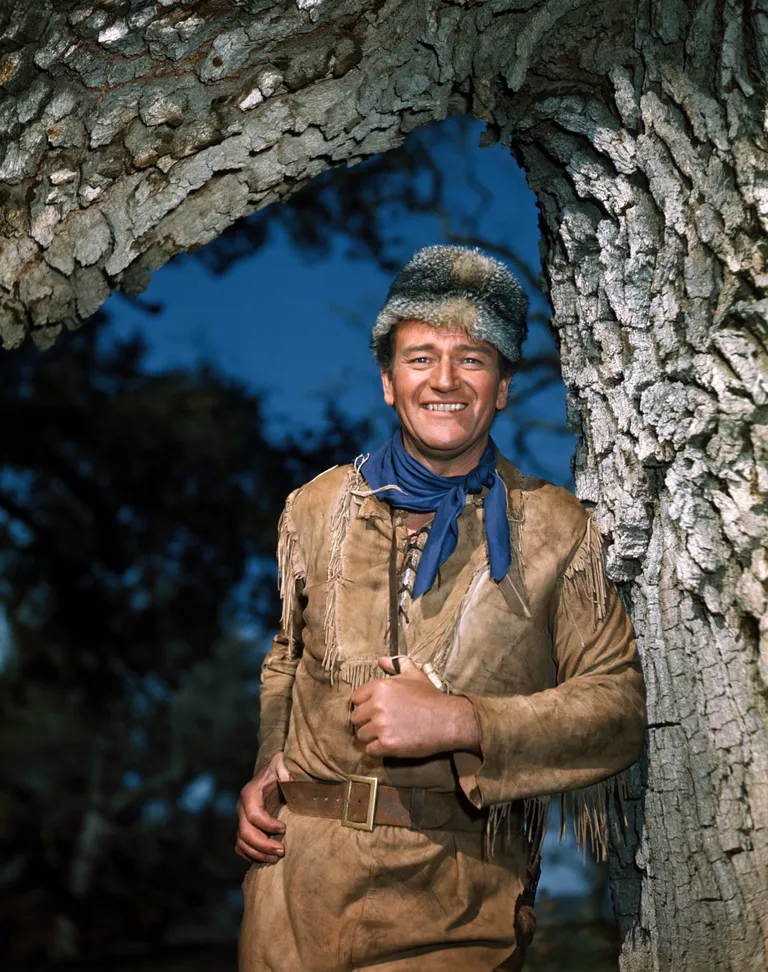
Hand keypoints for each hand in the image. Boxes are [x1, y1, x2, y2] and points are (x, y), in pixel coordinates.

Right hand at [235, 752, 290, 864]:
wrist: (270, 773)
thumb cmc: (277, 769)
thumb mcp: (281, 764)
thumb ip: (284, 770)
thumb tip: (288, 779)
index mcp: (249, 793)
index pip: (253, 815)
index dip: (268, 825)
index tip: (284, 829)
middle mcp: (242, 808)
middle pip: (245, 833)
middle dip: (263, 845)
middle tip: (282, 851)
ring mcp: (241, 819)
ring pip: (242, 843)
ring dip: (258, 854)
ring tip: (277, 858)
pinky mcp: (244, 827)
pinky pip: (241, 846)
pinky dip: (250, 855)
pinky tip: (266, 859)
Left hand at [350, 656, 480, 758]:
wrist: (448, 720)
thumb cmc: (431, 697)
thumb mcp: (415, 675)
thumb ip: (397, 664)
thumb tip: (382, 660)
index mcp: (380, 687)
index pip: (356, 698)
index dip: (365, 704)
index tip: (376, 710)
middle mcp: (377, 705)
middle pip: (356, 718)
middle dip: (366, 721)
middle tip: (381, 724)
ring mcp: (381, 726)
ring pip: (361, 735)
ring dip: (371, 737)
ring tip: (386, 734)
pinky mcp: (387, 745)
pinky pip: (369, 750)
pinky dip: (377, 750)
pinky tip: (389, 745)